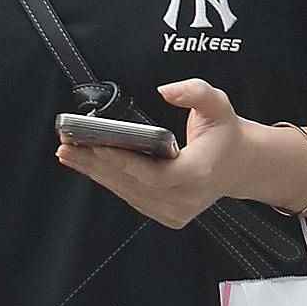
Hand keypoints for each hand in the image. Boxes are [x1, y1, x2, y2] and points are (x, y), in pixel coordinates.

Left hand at [54, 78, 239, 228]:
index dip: (121, 162)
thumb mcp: (217, 105)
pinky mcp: (165, 215)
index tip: (94, 146)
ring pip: (125, 192)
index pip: (153, 175)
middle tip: (67, 146)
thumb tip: (166, 90)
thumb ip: (196, 92)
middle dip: (95, 164)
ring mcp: (174, 211)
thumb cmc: (225, 134)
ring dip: (94, 172)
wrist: (239, 165)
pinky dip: (107, 179)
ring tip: (69, 152)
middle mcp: (185, 199)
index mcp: (198, 175)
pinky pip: (129, 196)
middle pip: (130, 184)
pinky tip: (87, 165)